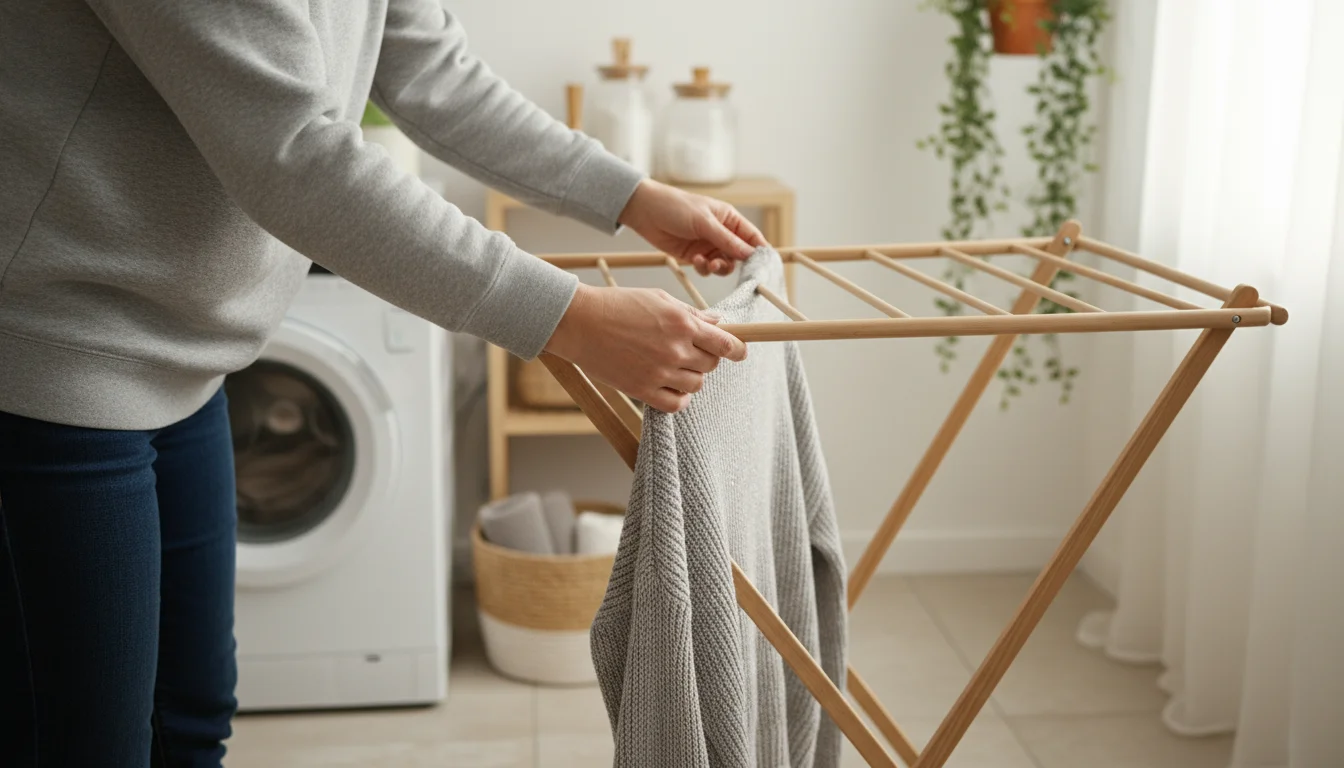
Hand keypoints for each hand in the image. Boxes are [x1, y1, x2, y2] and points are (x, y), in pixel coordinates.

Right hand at [544, 283, 747, 412]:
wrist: (579, 322)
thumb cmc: (617, 305)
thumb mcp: (658, 299)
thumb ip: (690, 313)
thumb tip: (716, 321)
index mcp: (682, 324)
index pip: (726, 343)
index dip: (737, 349)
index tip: (739, 351)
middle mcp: (675, 350)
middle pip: (711, 365)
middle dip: (706, 358)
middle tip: (691, 351)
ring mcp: (659, 373)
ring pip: (696, 385)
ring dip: (691, 377)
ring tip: (674, 366)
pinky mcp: (643, 390)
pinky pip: (676, 405)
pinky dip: (679, 399)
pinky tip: (671, 387)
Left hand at [618, 179, 767, 275]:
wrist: (645, 211)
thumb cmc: (675, 207)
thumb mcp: (704, 222)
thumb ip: (727, 240)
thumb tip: (749, 254)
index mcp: (729, 219)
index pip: (752, 237)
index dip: (760, 252)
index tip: (763, 267)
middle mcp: (722, 233)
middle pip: (740, 256)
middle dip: (735, 264)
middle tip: (725, 266)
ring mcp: (708, 246)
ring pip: (724, 265)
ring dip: (718, 268)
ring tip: (708, 263)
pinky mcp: (695, 256)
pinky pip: (707, 268)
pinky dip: (704, 268)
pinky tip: (695, 261)